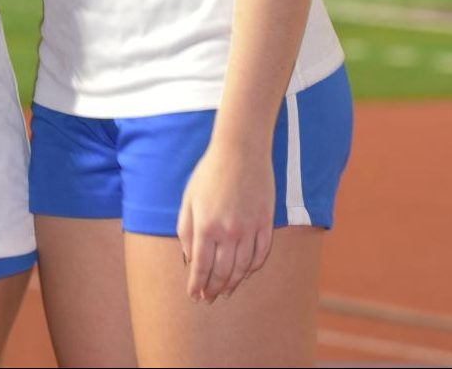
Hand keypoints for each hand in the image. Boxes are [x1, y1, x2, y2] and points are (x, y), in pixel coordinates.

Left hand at [176, 140, 273, 303]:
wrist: (241, 151)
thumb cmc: (210, 173)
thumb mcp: (188, 198)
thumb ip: (186, 229)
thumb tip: (189, 257)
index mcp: (206, 225)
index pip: (200, 265)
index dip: (196, 283)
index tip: (194, 295)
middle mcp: (229, 231)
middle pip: (222, 271)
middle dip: (213, 288)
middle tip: (208, 299)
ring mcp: (250, 229)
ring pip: (242, 268)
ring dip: (232, 283)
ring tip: (225, 292)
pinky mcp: (266, 224)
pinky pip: (260, 255)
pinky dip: (252, 269)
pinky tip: (244, 274)